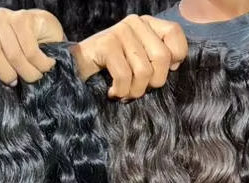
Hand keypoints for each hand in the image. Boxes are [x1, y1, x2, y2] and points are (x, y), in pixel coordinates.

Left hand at [0, 8, 64, 85]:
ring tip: (34, 76)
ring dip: (29, 73)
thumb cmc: (14, 58)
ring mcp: (1, 16)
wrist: (44, 37)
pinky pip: (30, 49)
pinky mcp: (22, 16)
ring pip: (14, 54)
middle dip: (6, 74)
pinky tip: (45, 64)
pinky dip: (41, 64)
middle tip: (15, 82)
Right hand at [71, 15, 186, 99]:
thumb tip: (174, 66)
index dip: (174, 58)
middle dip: (152, 83)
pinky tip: (112, 92)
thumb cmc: (108, 72)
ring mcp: (120, 31)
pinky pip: (124, 76)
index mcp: (146, 24)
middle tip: (137, 90)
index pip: (174, 34)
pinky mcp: (106, 44)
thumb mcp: (136, 63)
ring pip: (144, 71)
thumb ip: (155, 60)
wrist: (74, 71)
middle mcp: (135, 23)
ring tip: (123, 93)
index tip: (157, 74)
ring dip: (134, 91)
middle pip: (162, 58)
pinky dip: (120, 91)